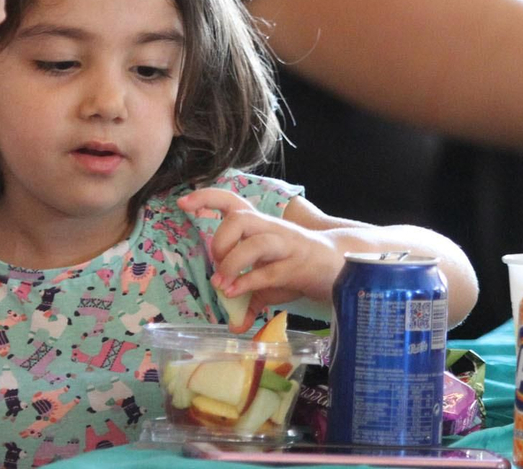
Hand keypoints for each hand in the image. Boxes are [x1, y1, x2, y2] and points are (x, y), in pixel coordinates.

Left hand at [180, 188, 343, 331]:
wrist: (339, 265)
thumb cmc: (297, 267)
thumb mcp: (268, 281)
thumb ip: (249, 298)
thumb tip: (233, 324)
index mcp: (259, 226)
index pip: (231, 200)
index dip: (205, 198)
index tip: (183, 203)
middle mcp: (271, 229)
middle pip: (239, 217)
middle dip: (220, 239)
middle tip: (216, 262)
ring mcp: (286, 245)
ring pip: (256, 241)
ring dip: (233, 263)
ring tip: (222, 284)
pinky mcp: (297, 265)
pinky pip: (270, 271)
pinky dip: (249, 282)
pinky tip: (236, 293)